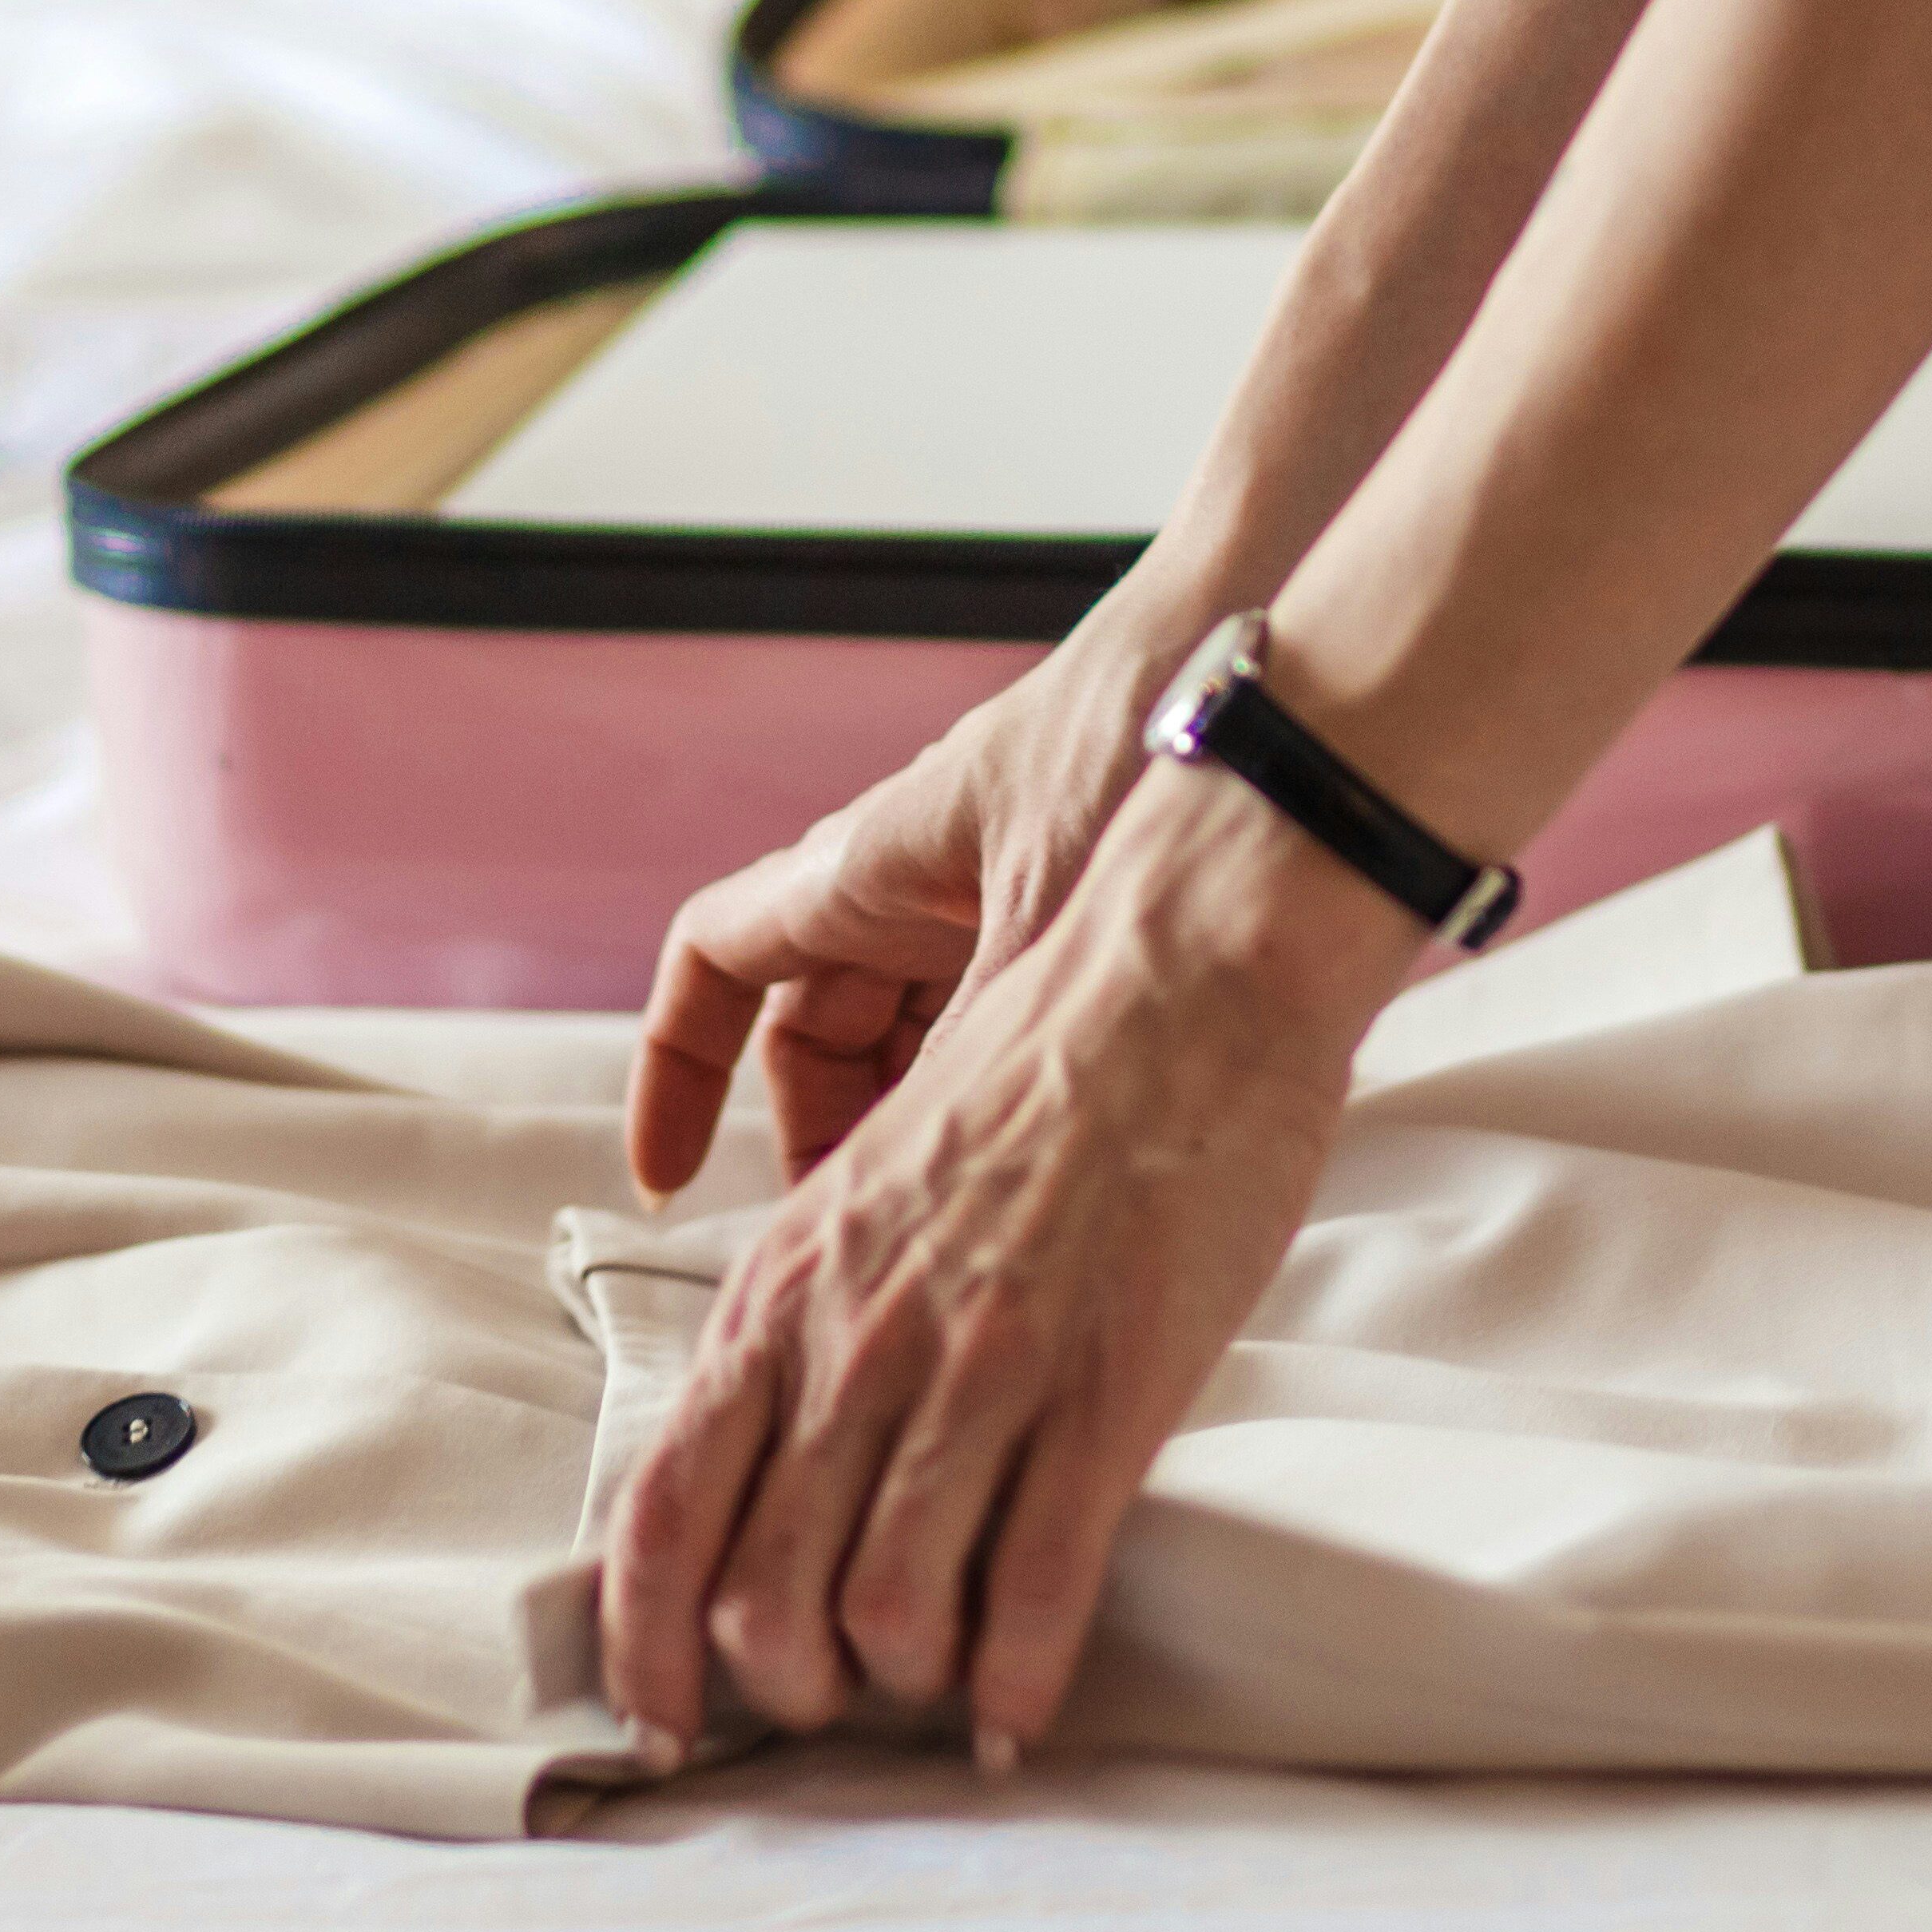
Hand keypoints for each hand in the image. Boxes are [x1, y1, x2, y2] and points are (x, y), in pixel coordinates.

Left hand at [598, 759, 1410, 1766]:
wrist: (1174, 976)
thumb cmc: (1035, 1078)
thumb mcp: (869, 1189)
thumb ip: (815, 1313)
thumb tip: (781, 1453)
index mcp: (781, 1289)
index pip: (659, 1512)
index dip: (645, 1644)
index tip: (664, 1715)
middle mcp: (853, 1343)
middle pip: (757, 1595)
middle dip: (787, 1686)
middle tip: (833, 1702)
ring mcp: (975, 1373)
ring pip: (883, 1613)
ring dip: (904, 1686)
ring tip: (939, 1685)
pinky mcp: (1099, 1394)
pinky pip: (1032, 1591)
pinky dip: (1018, 1682)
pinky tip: (1024, 1710)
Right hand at [625, 608, 1191, 1198]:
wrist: (1264, 689)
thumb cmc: (1137, 740)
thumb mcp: (1044, 925)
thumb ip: (977, 1055)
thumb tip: (926, 1184)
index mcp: (867, 868)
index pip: (714, 963)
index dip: (672, 1069)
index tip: (667, 1175)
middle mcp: (911, 884)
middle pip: (816, 1033)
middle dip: (821, 1137)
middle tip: (856, 1241)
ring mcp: (989, 903)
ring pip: (906, 1041)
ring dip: (910, 1126)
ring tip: (945, 1220)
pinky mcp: (1066, 919)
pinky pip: (992, 1027)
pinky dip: (989, 1096)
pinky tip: (1034, 1160)